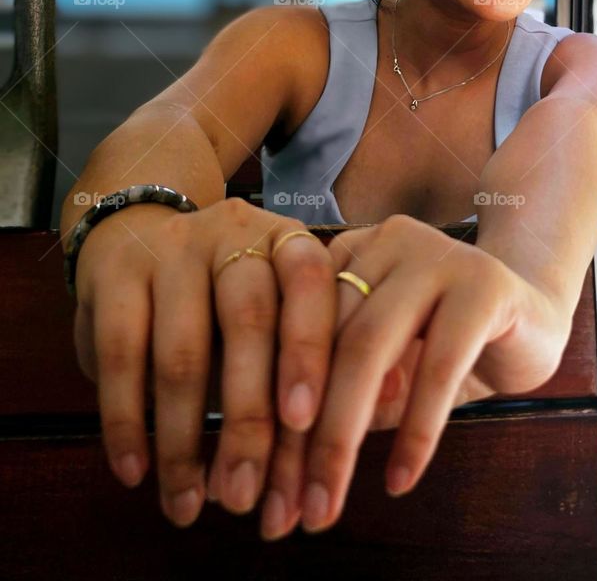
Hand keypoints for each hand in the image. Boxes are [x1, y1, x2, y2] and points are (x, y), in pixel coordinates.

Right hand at [70, 197, 338, 530]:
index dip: (308, 351)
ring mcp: (172, 250)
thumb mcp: (271, 311)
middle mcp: (234, 234)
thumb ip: (304, 371)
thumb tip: (340, 445)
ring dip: (184, 441)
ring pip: (181, 352)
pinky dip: (128, 421)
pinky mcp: (115, 276)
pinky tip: (136, 472)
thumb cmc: (227, 296)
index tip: (305, 424)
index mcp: (286, 241)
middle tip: (246, 496)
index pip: (310, 283)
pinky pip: (119, 355)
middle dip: (248, 420)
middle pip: (248, 323)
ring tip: (188, 504)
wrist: (136, 232)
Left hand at [264, 213, 571, 535]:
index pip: (295, 329)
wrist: (537, 319)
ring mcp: (436, 255)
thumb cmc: (449, 348)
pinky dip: (416, 429)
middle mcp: (386, 240)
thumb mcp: (385, 373)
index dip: (270, 410)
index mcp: (351, 251)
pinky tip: (401, 478)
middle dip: (301, 431)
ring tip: (328, 502)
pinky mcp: (484, 284)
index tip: (258, 483)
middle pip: (326, 338)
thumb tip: (286, 471)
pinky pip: (438, 364)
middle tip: (287, 507)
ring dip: (343, 433)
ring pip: (369, 345)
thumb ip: (340, 398)